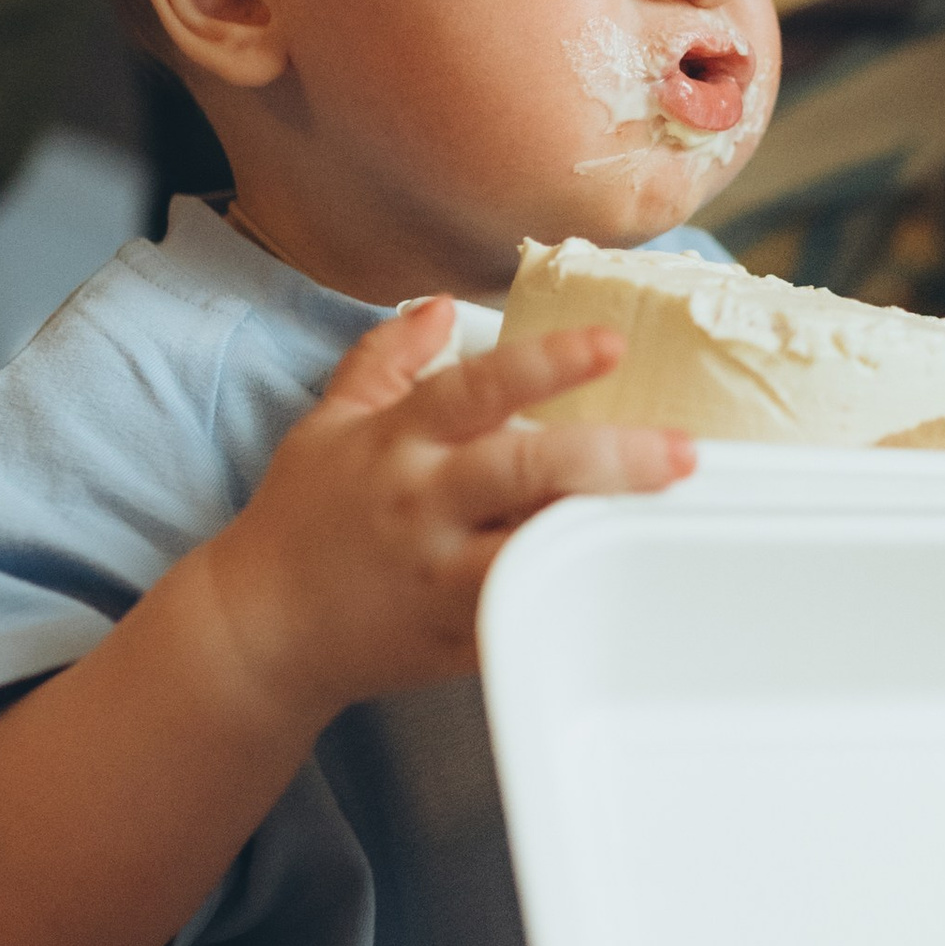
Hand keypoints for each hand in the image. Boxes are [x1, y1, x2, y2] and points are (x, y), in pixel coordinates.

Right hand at [198, 299, 694, 729]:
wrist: (261, 631)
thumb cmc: (300, 522)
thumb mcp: (329, 426)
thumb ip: (386, 362)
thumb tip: (440, 305)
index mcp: (397, 444)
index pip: (476, 390)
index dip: (544, 365)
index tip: (611, 344)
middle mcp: (423, 506)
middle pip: (523, 473)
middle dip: (609, 461)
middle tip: (683, 453)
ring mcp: (441, 577)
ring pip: (533, 553)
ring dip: (600, 535)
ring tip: (668, 520)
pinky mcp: (457, 639)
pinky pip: (526, 619)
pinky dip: (570, 602)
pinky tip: (625, 585)